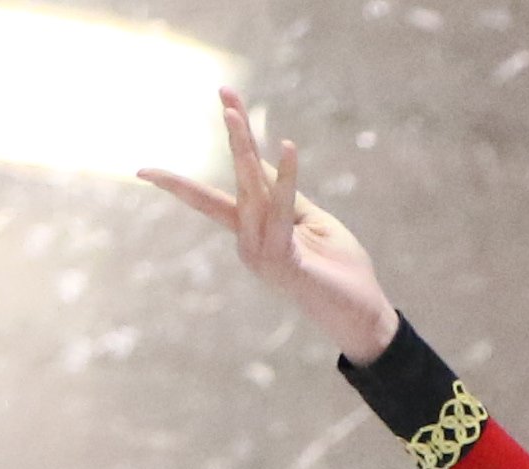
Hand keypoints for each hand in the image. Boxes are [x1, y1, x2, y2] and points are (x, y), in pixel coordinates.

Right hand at [145, 89, 401, 362]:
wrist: (362, 316)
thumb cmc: (339, 271)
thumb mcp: (311, 223)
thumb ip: (286, 195)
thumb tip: (264, 161)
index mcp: (254, 231)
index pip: (225, 188)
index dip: (207, 159)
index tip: (166, 148)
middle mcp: (250, 241)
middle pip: (237, 178)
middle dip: (231, 135)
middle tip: (223, 91)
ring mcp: (263, 254)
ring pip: (252, 191)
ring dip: (242, 149)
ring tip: (232, 110)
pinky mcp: (284, 261)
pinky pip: (280, 213)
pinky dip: (283, 180)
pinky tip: (287, 147)